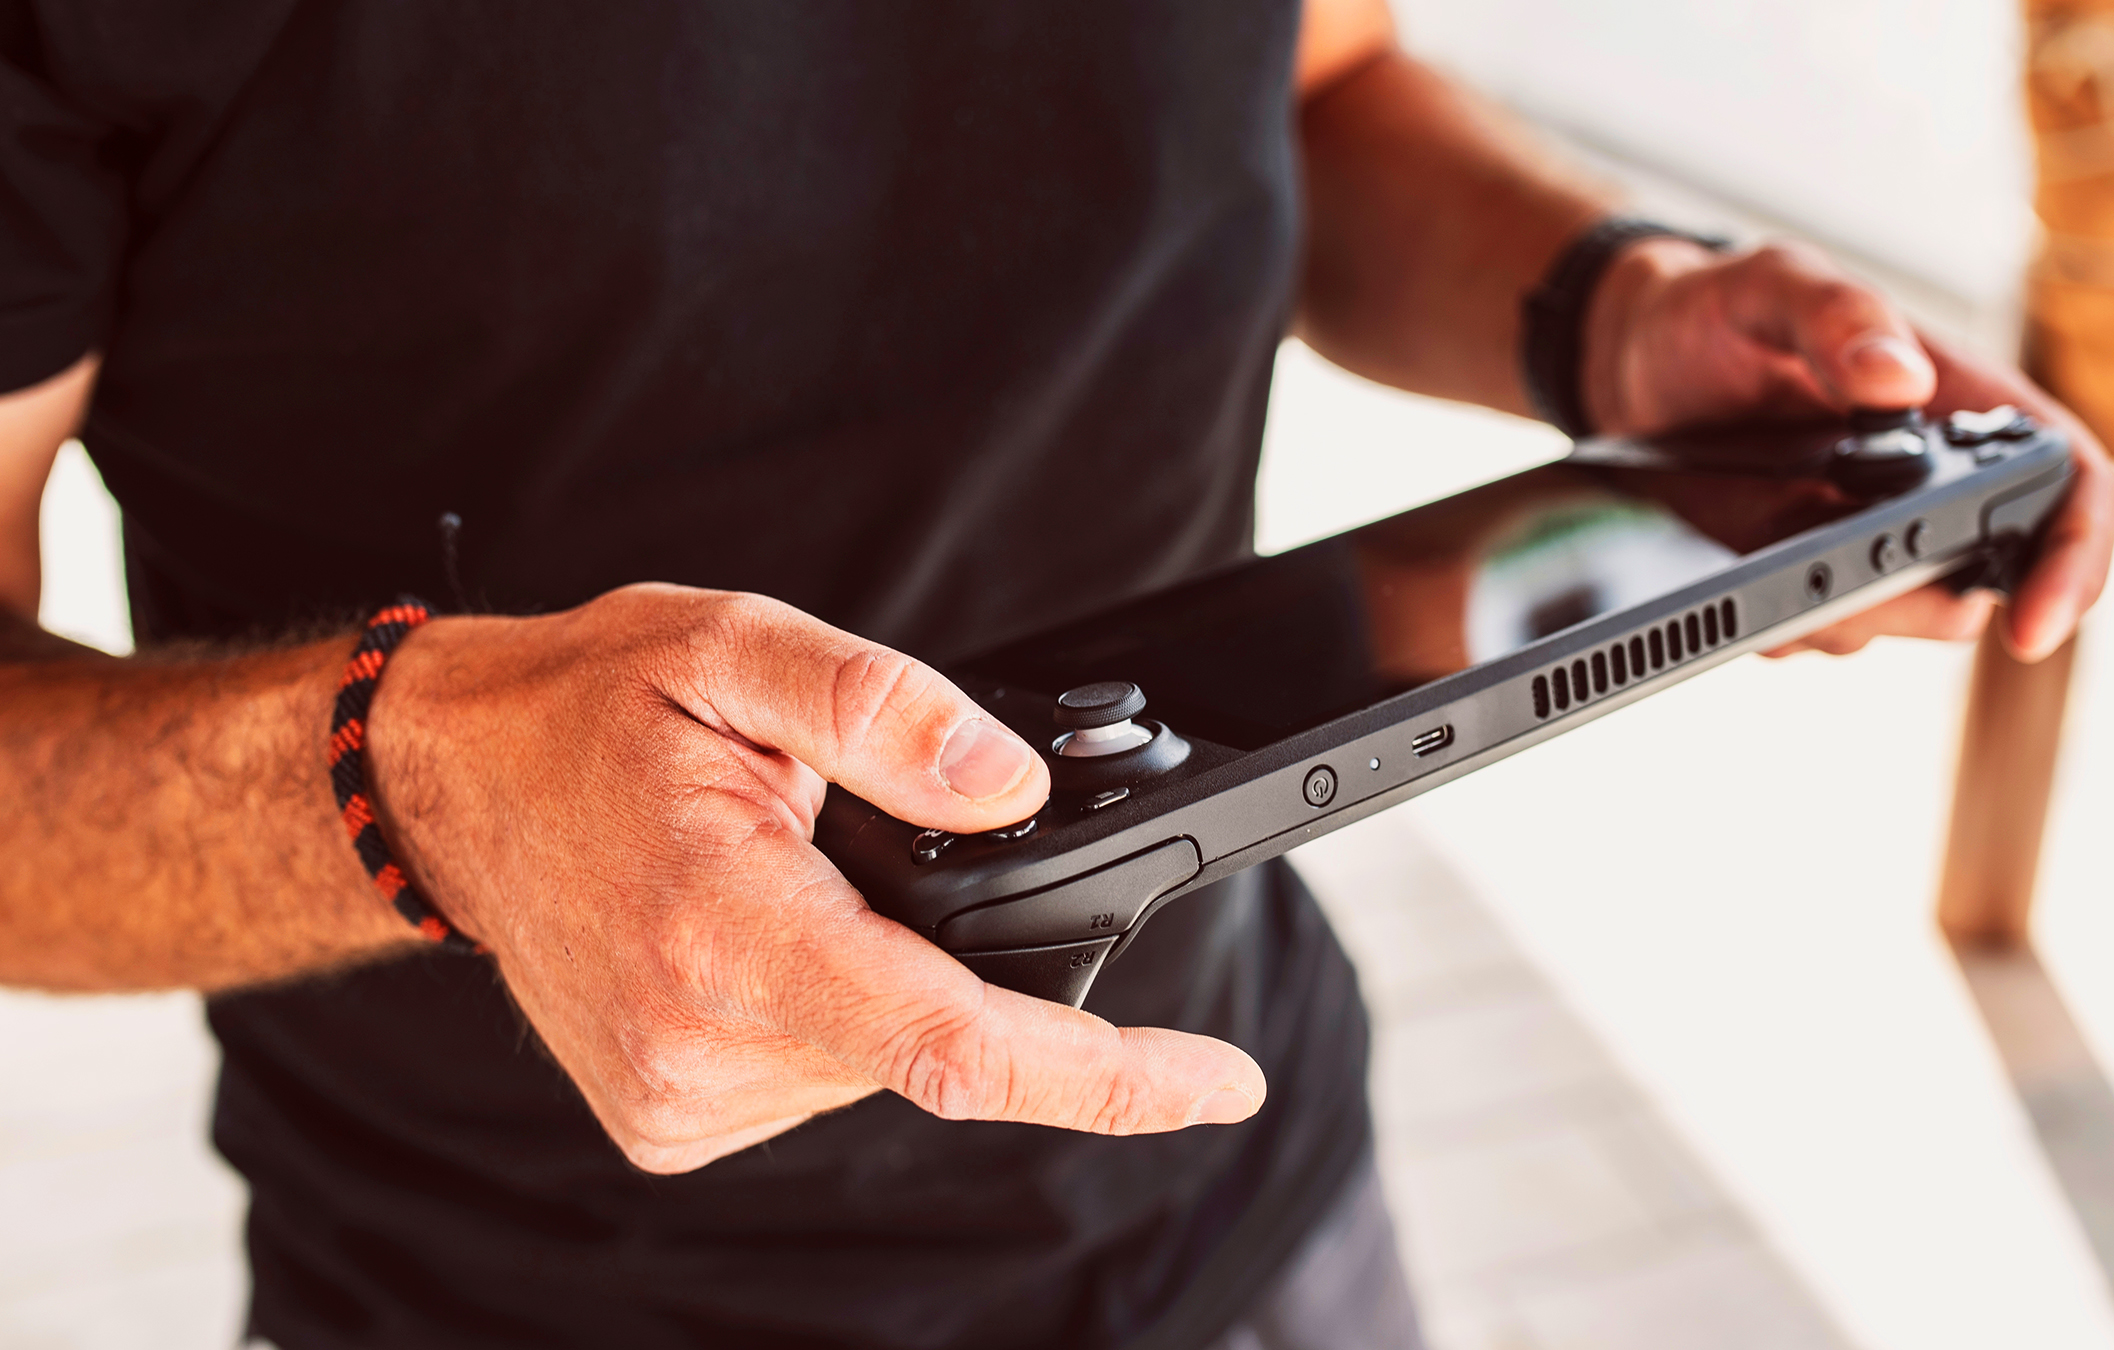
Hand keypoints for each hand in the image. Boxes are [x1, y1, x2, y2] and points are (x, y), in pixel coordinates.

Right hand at [367, 583, 1265, 1173]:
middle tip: (866, 842)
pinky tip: (772, 930)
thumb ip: (887, 711)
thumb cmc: (587, 711)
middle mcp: (698, 1044)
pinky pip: (823, 1070)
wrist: (450, 787)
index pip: (956, 1044)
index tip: (1221, 1083)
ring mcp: (680, 1099)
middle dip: (964, 953)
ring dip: (889, 970)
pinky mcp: (672, 1119)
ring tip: (791, 871)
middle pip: (936, 1040)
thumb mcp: (736, 649)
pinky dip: (839, 1002)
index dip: (1109, 1078)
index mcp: (723, 932)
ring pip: (883, 1058)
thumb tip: (1015, 785)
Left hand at [1581, 238, 2113, 660]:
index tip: (2032, 625)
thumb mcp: (1774, 285)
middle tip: (1836, 587)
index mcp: (1963, 404)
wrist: (1631, 354)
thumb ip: (1839, 317)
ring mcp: (1871, 537)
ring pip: (1895, 620)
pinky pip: (1815, 628)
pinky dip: (1775, 618)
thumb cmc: (1722, 309)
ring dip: (1837, 614)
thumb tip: (1901, 382)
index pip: (2070, 483)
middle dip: (1919, 608)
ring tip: (1762, 543)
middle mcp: (1934, 481)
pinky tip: (1727, 566)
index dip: (2075, 559)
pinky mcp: (1807, 572)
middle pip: (1986, 581)